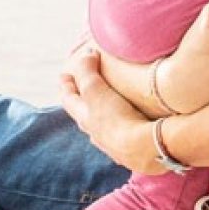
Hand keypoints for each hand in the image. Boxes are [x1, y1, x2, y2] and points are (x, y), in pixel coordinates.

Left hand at [59, 46, 158, 171]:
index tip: (64, 75)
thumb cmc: (117, 118)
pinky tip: (132, 129)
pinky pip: (124, 139)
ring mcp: (115, 146)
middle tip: (83, 93)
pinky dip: (124, 130)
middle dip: (82, 104)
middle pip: (84, 117)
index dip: (66, 86)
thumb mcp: (96, 90)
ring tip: (109, 111)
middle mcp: (97, 135)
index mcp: (85, 119)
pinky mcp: (133, 154)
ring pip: (102, 131)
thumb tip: (86, 55)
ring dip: (102, 120)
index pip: (70, 100)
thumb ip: (87, 71)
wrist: (145, 148)